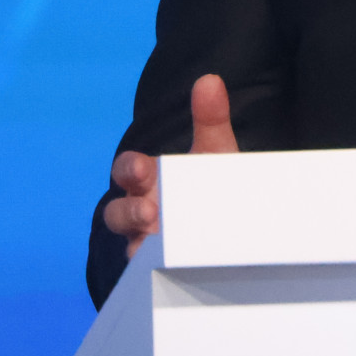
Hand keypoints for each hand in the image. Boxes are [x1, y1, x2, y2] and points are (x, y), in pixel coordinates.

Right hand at [103, 73, 237, 256]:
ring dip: (139, 245)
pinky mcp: (164, 271)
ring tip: (160, 244)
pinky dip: (158, 271)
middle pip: (118, 214)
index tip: (144, 169)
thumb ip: (211, 119)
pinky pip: (150, 275)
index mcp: (150, 181)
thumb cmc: (212, 184)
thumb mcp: (214, 152)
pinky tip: (175, 269)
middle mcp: (143, 212)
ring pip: (129, 248)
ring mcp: (150, 244)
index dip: (129, 170)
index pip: (127, 172)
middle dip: (128, 211)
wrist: (238, 225)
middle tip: (148, 211)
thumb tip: (210, 80)